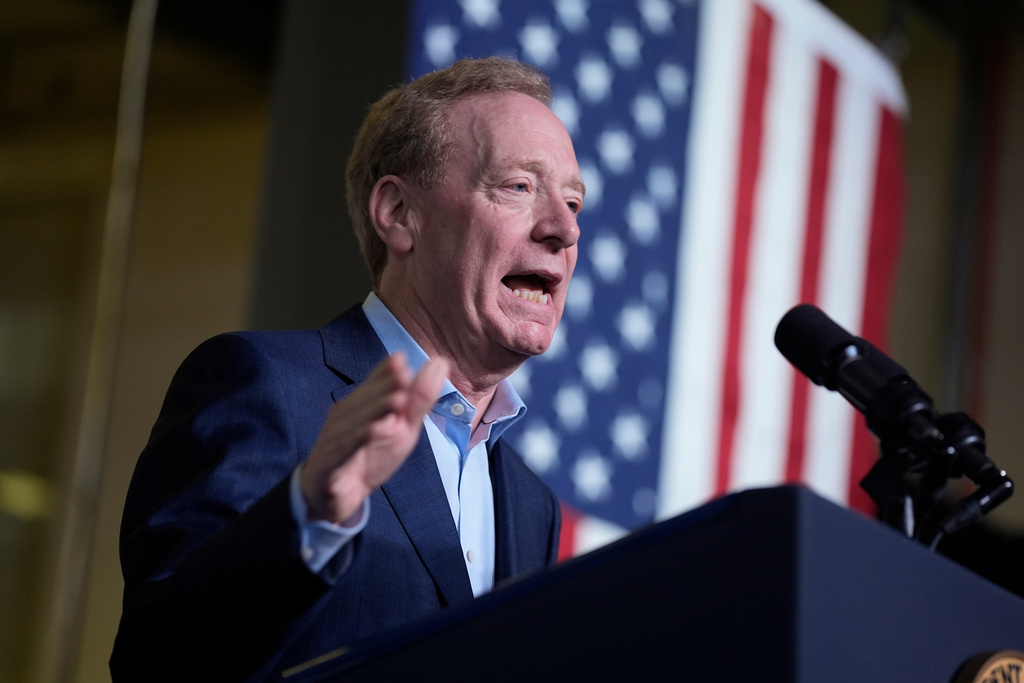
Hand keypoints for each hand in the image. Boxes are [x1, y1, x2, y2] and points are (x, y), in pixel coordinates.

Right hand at [300, 353, 448, 523]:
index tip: (401, 359)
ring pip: (355, 422)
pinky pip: (343, 450)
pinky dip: (358, 439)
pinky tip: (373, 430)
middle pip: (365, 400)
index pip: (374, 384)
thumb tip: (440, 362)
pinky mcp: (328, 464)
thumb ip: (419, 399)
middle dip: (384, 386)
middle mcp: (344, 417)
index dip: (386, 372)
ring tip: (398, 400)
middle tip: (403, 374)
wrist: (335, 498)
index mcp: (362, 404)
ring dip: (376, 409)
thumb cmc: (369, 456)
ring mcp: (334, 439)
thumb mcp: (402, 428)